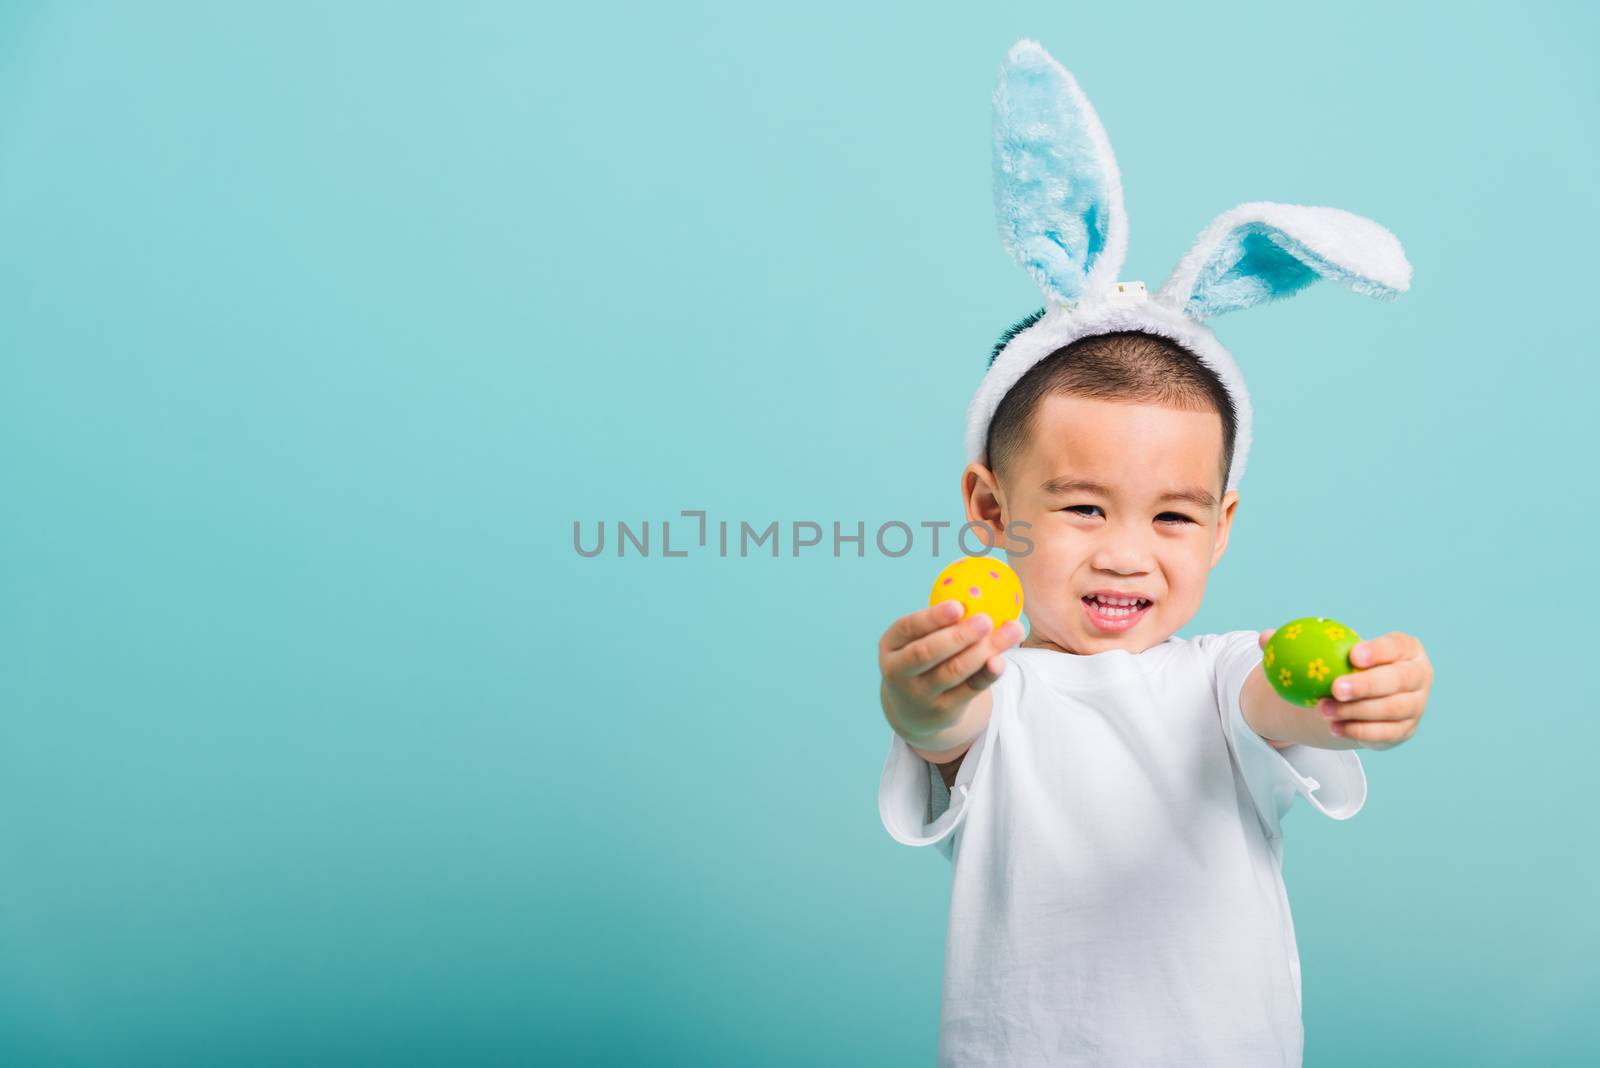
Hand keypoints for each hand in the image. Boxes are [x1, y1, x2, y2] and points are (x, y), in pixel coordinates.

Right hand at [879, 600, 1024, 740]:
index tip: (958, 606)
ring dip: (982, 652)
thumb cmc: (922, 661)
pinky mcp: (942, 710)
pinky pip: (969, 690)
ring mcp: (919, 694)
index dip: (932, 617)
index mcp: (891, 645)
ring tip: (1008, 633)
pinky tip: (1001, 660)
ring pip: (952, 671)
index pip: (908, 628)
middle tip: (985, 620)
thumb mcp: (916, 641)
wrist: (912, 710)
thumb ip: (941, 624)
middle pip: (928, 652)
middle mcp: (898, 671)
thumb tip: (981, 596)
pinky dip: (987, 674)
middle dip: (959, 635)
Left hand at [1306, 630, 1432, 748]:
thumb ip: (1304, 641)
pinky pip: (1385, 734)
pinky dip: (1359, 731)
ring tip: (1324, 710)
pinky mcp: (1405, 730)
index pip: (1397, 646)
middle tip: (1336, 688)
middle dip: (1367, 684)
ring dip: (1356, 711)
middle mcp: (1418, 676)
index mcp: (1406, 648)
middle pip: (1399, 680)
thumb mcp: (1331, 650)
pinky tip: (1334, 727)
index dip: (1378, 651)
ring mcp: (1415, 705)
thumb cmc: (1344, 666)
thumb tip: (1269, 635)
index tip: (1353, 656)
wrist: (1357, 699)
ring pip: (1392, 709)